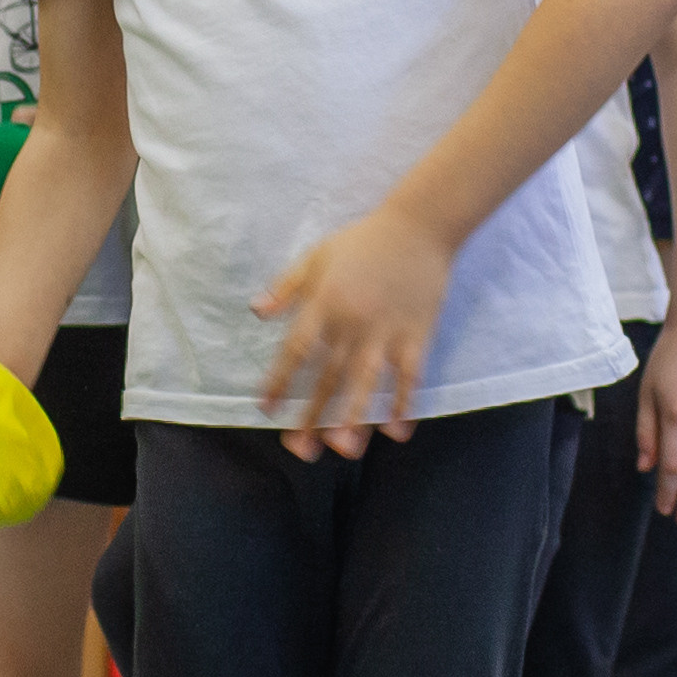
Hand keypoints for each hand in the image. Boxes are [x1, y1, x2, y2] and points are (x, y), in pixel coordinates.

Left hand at [253, 201, 449, 460]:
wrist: (419, 226)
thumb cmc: (361, 242)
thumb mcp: (315, 257)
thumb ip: (286, 287)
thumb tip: (256, 312)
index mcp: (325, 303)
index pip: (297, 350)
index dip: (280, 380)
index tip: (266, 407)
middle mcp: (354, 322)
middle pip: (329, 376)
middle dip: (313, 415)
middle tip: (299, 450)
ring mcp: (388, 331)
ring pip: (367, 382)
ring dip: (355, 418)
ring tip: (343, 449)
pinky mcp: (418, 335)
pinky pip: (411, 376)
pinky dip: (405, 404)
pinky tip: (396, 433)